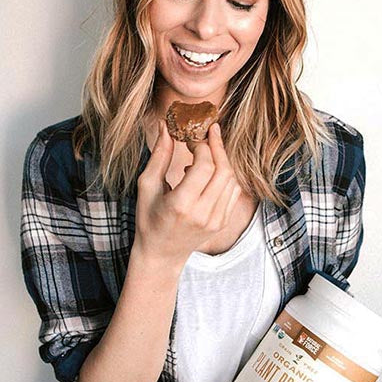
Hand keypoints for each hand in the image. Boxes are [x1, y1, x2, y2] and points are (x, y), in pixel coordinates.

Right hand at [133, 120, 241, 265]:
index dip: (201, 146)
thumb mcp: (147, 186)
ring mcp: (216, 221)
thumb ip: (159, 155)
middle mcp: (203, 214)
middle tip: (207, 135)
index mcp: (181, 205)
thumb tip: (165, 127)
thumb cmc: (149, 219)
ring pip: (232, 180)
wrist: (161, 254)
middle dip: (217, 148)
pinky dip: (225, 176)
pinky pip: (234, 192)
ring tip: (204, 155)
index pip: (204, 166)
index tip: (190, 139)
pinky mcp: (223, 223)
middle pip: (223, 170)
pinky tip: (209, 173)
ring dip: (222, 161)